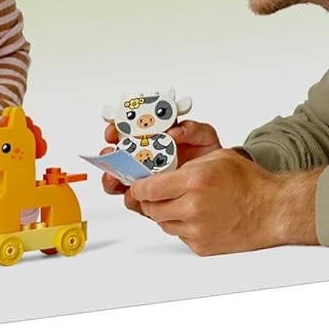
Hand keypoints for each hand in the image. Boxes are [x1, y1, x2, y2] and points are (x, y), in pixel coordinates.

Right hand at [99, 120, 222, 195]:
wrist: (219, 184)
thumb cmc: (207, 157)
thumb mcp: (204, 138)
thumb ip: (192, 129)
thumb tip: (174, 131)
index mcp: (154, 138)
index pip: (127, 131)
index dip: (116, 128)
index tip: (114, 130)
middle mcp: (144, 157)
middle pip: (117, 155)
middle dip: (109, 154)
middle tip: (111, 154)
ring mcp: (144, 178)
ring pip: (119, 178)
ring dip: (113, 176)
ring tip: (116, 177)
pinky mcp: (148, 198)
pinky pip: (132, 198)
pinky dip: (129, 197)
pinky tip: (132, 195)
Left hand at [125, 152, 320, 254]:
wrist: (273, 210)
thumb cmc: (249, 183)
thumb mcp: (215, 157)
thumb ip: (185, 164)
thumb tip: (160, 171)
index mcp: (194, 182)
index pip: (149, 189)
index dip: (138, 187)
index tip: (136, 186)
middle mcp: (193, 208)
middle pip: (151, 209)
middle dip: (150, 201)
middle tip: (156, 194)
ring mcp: (197, 230)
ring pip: (163, 223)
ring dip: (166, 213)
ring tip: (182, 202)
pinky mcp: (202, 246)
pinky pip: (179, 235)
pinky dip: (182, 226)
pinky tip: (196, 216)